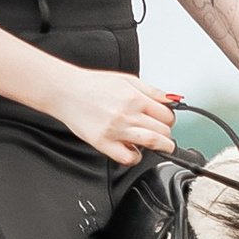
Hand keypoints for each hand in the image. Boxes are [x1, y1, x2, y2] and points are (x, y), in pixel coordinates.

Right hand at [49, 65, 181, 165]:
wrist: (66, 92)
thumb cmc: (93, 86)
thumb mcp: (126, 80)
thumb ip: (151, 91)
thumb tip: (172, 100)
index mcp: (134, 98)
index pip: (167, 115)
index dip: (169, 119)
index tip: (165, 121)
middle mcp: (127, 114)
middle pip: (163, 131)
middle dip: (166, 134)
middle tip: (161, 133)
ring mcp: (115, 130)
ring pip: (152, 143)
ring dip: (160, 147)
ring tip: (158, 145)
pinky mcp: (103, 143)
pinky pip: (127, 158)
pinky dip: (135, 157)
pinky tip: (132, 150)